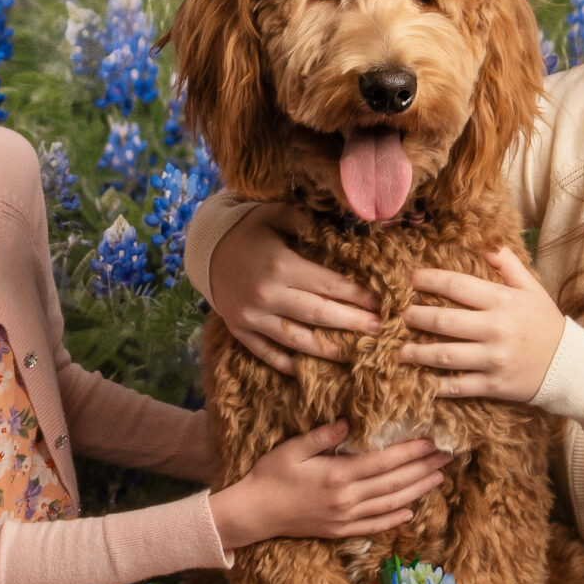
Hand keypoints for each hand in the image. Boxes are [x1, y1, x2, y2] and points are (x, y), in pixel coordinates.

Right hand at [208, 202, 383, 373]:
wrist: (205, 248)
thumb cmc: (248, 229)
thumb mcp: (275, 215)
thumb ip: (306, 222)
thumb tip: (343, 227)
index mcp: (280, 266)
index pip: (328, 285)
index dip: (356, 295)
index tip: (378, 301)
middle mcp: (267, 295)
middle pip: (318, 315)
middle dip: (351, 323)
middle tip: (378, 329)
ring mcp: (252, 317)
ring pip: (296, 340)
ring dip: (326, 349)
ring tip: (352, 354)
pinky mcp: (239, 330)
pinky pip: (266, 352)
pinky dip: (286, 363)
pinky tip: (306, 369)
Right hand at [211, 420, 449, 547]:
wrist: (254, 513)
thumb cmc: (270, 475)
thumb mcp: (293, 448)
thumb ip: (323, 435)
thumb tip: (349, 422)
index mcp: (337, 476)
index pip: (384, 463)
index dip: (410, 452)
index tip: (431, 441)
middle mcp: (346, 500)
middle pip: (394, 483)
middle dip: (423, 468)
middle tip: (447, 456)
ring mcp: (345, 519)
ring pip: (390, 505)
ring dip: (417, 491)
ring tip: (438, 477)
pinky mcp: (340, 531)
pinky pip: (374, 526)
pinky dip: (395, 519)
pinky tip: (411, 511)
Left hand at [398, 243, 567, 404]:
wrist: (569, 365)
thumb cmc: (545, 323)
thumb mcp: (531, 288)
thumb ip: (508, 265)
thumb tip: (487, 244)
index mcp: (502, 302)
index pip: (458, 286)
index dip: (430, 280)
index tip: (411, 278)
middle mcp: (495, 329)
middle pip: (445, 322)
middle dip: (417, 317)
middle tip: (402, 315)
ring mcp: (493, 359)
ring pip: (445, 356)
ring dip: (418, 353)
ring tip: (401, 350)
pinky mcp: (493, 385)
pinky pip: (458, 386)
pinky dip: (436, 385)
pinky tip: (420, 381)